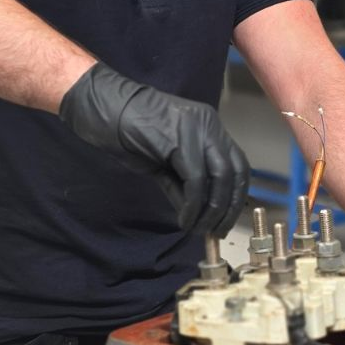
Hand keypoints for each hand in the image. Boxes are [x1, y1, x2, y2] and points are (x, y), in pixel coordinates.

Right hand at [60, 64, 248, 238]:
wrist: (105, 112)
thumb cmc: (130, 135)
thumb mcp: (165, 162)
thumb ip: (184, 184)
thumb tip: (197, 214)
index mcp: (209, 127)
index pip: (238, 163)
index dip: (236, 196)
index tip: (226, 220)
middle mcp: (209, 125)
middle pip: (235, 171)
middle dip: (229, 207)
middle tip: (216, 231)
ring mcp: (197, 129)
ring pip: (219, 177)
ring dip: (212, 210)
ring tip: (198, 229)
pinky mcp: (180, 140)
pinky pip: (196, 181)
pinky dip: (192, 206)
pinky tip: (184, 220)